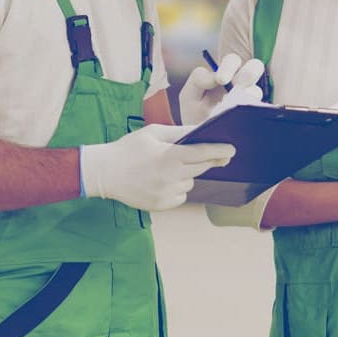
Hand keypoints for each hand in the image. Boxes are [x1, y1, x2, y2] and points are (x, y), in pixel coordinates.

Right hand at [81, 123, 234, 211]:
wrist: (105, 173)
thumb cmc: (129, 149)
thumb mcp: (152, 133)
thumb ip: (179, 132)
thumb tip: (201, 131)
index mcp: (169, 156)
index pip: (203, 153)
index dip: (220, 151)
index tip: (232, 150)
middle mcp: (171, 176)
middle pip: (201, 168)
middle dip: (206, 161)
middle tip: (208, 156)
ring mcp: (167, 193)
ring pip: (191, 182)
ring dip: (187, 175)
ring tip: (167, 168)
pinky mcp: (162, 205)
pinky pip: (181, 195)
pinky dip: (177, 188)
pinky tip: (161, 181)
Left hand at [179, 53, 266, 126]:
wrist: (200, 139)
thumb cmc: (195, 113)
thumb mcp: (189, 95)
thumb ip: (197, 80)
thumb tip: (215, 77)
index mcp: (225, 73)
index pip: (233, 61)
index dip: (228, 67)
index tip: (221, 80)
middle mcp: (241, 84)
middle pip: (255, 67)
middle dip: (249, 73)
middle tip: (239, 84)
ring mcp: (250, 100)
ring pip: (257, 91)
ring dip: (249, 95)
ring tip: (239, 105)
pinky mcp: (255, 116)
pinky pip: (261, 111)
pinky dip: (254, 112)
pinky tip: (244, 118)